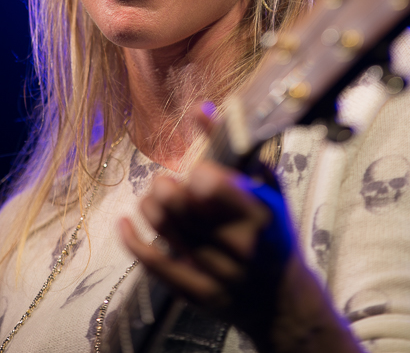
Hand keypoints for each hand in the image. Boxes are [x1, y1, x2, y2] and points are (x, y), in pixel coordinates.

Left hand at [119, 155, 360, 351]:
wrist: (284, 301)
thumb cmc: (274, 232)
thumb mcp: (268, 188)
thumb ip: (235, 148)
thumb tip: (200, 109)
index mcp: (260, 214)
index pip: (212, 186)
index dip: (197, 174)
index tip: (197, 172)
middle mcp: (238, 245)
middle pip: (183, 207)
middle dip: (165, 187)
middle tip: (164, 181)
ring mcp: (217, 273)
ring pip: (166, 229)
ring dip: (150, 205)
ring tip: (152, 196)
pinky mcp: (197, 294)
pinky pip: (155, 264)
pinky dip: (134, 240)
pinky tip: (125, 222)